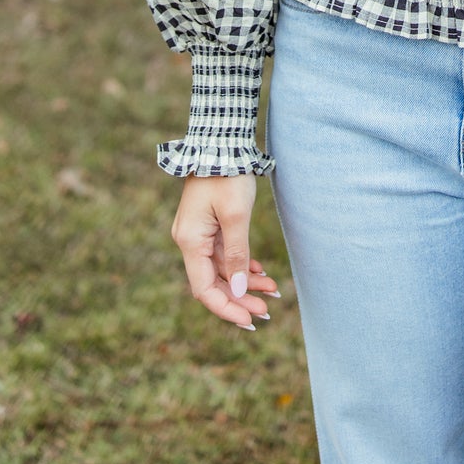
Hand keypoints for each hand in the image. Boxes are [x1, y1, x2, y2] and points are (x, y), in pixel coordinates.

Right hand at [170, 172, 280, 330]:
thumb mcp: (237, 216)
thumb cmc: (228, 175)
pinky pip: (224, 254)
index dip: (226, 308)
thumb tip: (240, 290)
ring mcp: (198, 233)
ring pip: (222, 269)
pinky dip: (242, 264)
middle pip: (213, 282)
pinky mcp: (209, 225)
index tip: (250, 321)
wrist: (220, 142)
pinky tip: (261, 273)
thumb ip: (237, 254)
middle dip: (240, 299)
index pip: (204, 289)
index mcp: (190, 241)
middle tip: (267, 311)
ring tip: (273, 292)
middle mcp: (190, 241)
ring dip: (246, 282)